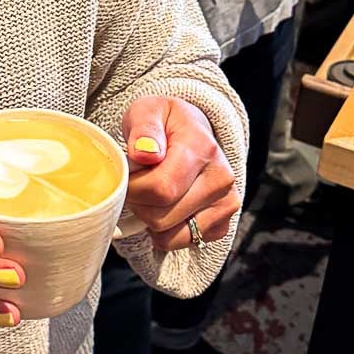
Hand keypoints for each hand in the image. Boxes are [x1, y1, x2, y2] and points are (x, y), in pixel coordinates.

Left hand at [120, 97, 239, 252]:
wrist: (193, 132)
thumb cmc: (165, 123)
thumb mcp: (148, 111)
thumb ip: (143, 128)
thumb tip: (145, 153)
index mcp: (201, 148)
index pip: (161, 189)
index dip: (133, 190)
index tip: (127, 177)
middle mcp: (220, 178)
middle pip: (163, 216)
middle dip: (139, 205)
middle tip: (137, 185)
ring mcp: (226, 203)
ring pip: (172, 236)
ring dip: (151, 221)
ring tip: (152, 195)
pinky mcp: (223, 223)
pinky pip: (184, 242)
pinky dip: (167, 232)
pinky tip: (167, 207)